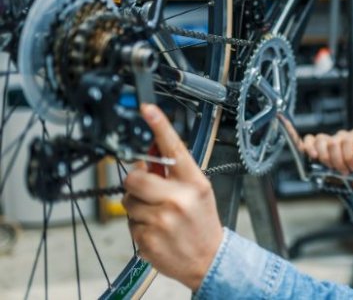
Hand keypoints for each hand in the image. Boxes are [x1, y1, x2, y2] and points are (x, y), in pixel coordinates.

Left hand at [122, 104, 222, 291]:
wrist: (209, 260)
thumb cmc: (202, 221)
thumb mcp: (197, 190)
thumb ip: (174, 171)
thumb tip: (150, 150)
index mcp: (194, 183)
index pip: (174, 148)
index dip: (159, 126)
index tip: (147, 109)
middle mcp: (178, 199)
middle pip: (135, 177)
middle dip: (136, 181)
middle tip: (147, 189)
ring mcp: (161, 220)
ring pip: (128, 201)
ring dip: (137, 206)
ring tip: (157, 214)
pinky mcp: (147, 239)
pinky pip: (129, 223)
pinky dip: (139, 225)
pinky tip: (156, 230)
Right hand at [299, 128, 352, 187]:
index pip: (348, 140)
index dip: (348, 156)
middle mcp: (343, 136)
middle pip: (333, 142)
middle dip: (337, 161)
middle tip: (343, 172)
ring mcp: (330, 140)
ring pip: (320, 140)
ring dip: (325, 158)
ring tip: (331, 168)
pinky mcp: (319, 146)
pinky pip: (309, 140)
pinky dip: (309, 147)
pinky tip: (313, 157)